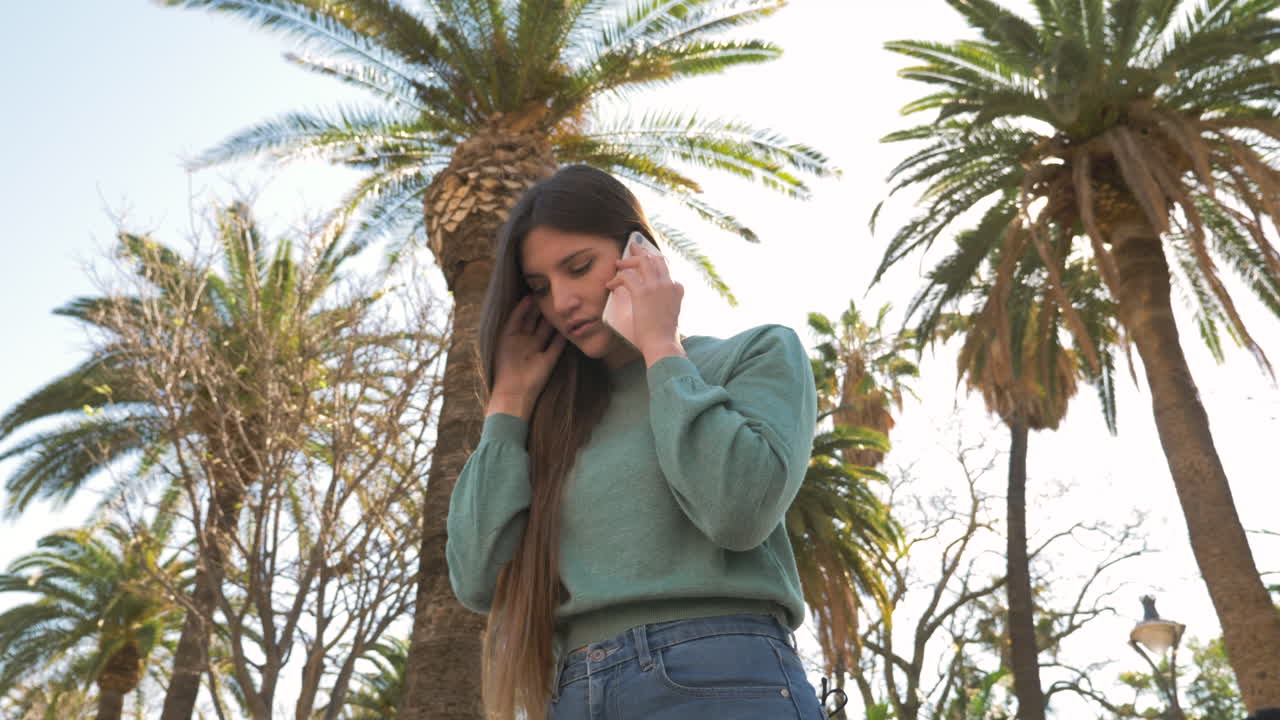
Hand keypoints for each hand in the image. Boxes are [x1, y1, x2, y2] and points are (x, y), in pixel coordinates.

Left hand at [488, 296, 566, 419]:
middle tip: (550, 295)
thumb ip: (516, 317)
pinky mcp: (549, 359)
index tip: (536, 291)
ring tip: (560, 306)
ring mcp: (538, 350)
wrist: (515, 391)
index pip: (521, 317)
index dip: (528, 305)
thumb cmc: (506, 363)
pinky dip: (562, 335)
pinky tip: (569, 323)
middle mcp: (525, 342)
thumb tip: (526, 298)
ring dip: (552, 320)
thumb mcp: (508, 336)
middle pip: (535, 322)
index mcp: (512, 337)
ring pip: (547, 331)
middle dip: (541, 309)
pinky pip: (557, 344)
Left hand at [605, 253, 684, 364]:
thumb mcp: (668, 316)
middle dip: (642, 252)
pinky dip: (617, 279)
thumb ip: (663, 304)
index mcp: (677, 290)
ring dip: (628, 261)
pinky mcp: (643, 292)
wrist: (662, 344)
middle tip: (632, 247)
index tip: (645, 259)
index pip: (666, 269)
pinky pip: (627, 276)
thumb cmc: (663, 337)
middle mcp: (669, 284)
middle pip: (655, 259)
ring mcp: (657, 286)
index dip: (653, 263)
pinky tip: (610, 285)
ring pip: (642, 261)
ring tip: (618, 264)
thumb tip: (649, 301)